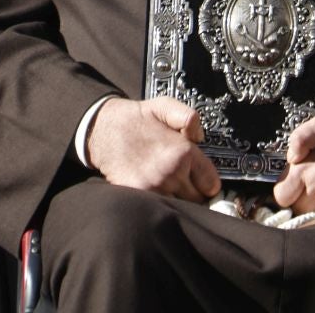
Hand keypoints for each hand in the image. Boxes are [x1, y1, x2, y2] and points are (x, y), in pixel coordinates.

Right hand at [84, 96, 221, 203]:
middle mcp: (171, 171)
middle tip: (186, 187)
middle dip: (194, 194)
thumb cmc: (136, 118)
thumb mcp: (165, 106)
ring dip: (178, 202)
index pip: (211, 185)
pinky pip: (159, 208)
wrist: (103, 128)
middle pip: (197, 201)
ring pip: (179, 208)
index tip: (202, 182)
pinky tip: (158, 194)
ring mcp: (154, 186)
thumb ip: (190, 118)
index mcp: (182, 152)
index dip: (209, 184)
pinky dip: (161, 205)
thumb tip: (201, 138)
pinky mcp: (138, 194)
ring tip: (172, 191)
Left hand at [271, 107, 314, 214]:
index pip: (281, 196)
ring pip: (313, 218)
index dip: (285, 191)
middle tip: (309, 186)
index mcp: (307, 167)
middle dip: (299, 200)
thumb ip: (300, 137)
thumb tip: (291, 157)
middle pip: (296, 209)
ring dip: (314, 209)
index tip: (291, 186)